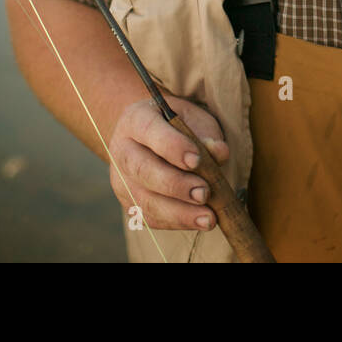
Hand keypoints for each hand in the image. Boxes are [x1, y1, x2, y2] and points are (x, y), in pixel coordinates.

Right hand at [107, 94, 230, 230]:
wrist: (150, 139)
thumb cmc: (177, 127)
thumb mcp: (193, 119)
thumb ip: (206, 134)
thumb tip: (220, 152)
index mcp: (135, 119)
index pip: (149, 131)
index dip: (172, 147)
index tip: (196, 160)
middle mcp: (122, 149)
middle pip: (143, 170)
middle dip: (176, 184)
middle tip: (204, 193)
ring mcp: (121, 179)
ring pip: (144, 200)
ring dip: (179, 212)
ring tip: (208, 218)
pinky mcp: (129, 202)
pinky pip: (149, 218)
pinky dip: (176, 222)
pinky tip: (197, 221)